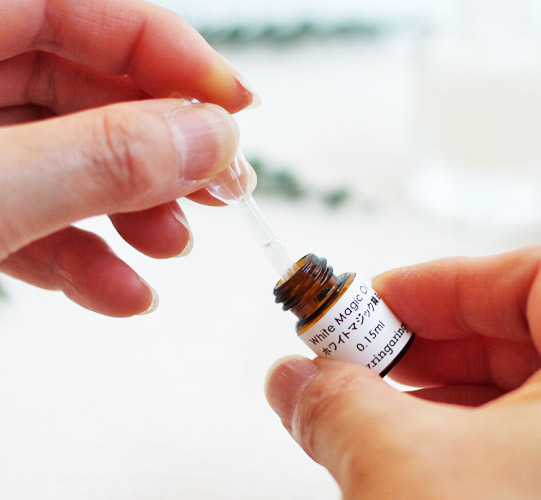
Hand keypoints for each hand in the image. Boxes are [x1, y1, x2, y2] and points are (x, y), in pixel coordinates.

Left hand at [0, 0, 257, 316]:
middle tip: (223, 188)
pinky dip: (77, 252)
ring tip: (170, 247)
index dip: (173, 53)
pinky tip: (117, 291)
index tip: (238, 108)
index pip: (87, 10)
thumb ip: (99, 159)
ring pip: (64, 155)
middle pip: (85, 85)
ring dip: (129, 208)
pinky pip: (28, 210)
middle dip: (160, 148)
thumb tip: (211, 140)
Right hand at [266, 242, 540, 498]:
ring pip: (533, 392)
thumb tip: (297, 377)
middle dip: (430, 340)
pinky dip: (472, 440)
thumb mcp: (403, 472)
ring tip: (371, 407)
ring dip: (442, 392)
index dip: (446, 280)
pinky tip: (414, 456)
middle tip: (358, 355)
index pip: (539, 272)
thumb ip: (338, 403)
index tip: (377, 302)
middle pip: (531, 330)